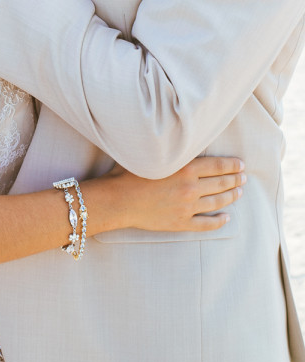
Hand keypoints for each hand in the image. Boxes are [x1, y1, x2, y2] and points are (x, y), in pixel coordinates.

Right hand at [110, 156, 244, 231]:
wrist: (118, 200)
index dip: (232, 166)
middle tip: (244, 178)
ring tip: (238, 193)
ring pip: (217, 202)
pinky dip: (218, 221)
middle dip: (235, 180)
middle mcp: (190, 187)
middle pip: (221, 183)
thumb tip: (180, 137)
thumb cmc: (129, 173)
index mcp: (185, 168)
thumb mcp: (152, 154)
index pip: (218, 166)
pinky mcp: (181, 222)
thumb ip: (170, 148)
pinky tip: (226, 218)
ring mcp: (187, 207)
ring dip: (231, 197)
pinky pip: (206, 224)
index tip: (241, 165)